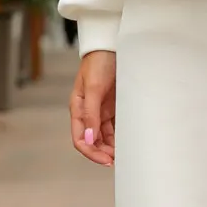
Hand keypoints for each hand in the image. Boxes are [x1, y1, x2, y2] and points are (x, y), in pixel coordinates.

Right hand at [70, 49, 116, 165]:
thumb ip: (90, 114)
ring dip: (112, 147)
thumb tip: (88, 139)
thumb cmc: (98, 63)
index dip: (91, 152)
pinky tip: (128, 141)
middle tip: (119, 160)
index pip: (80, 139)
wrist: (110, 46)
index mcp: (78, 109)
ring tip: (125, 154)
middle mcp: (88, 113)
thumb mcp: (93, 88)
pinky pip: (115, 127)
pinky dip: (120, 136)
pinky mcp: (113, 107)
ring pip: (104, 136)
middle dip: (103, 152)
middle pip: (92, 141)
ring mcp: (101, 110)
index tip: (106, 160)